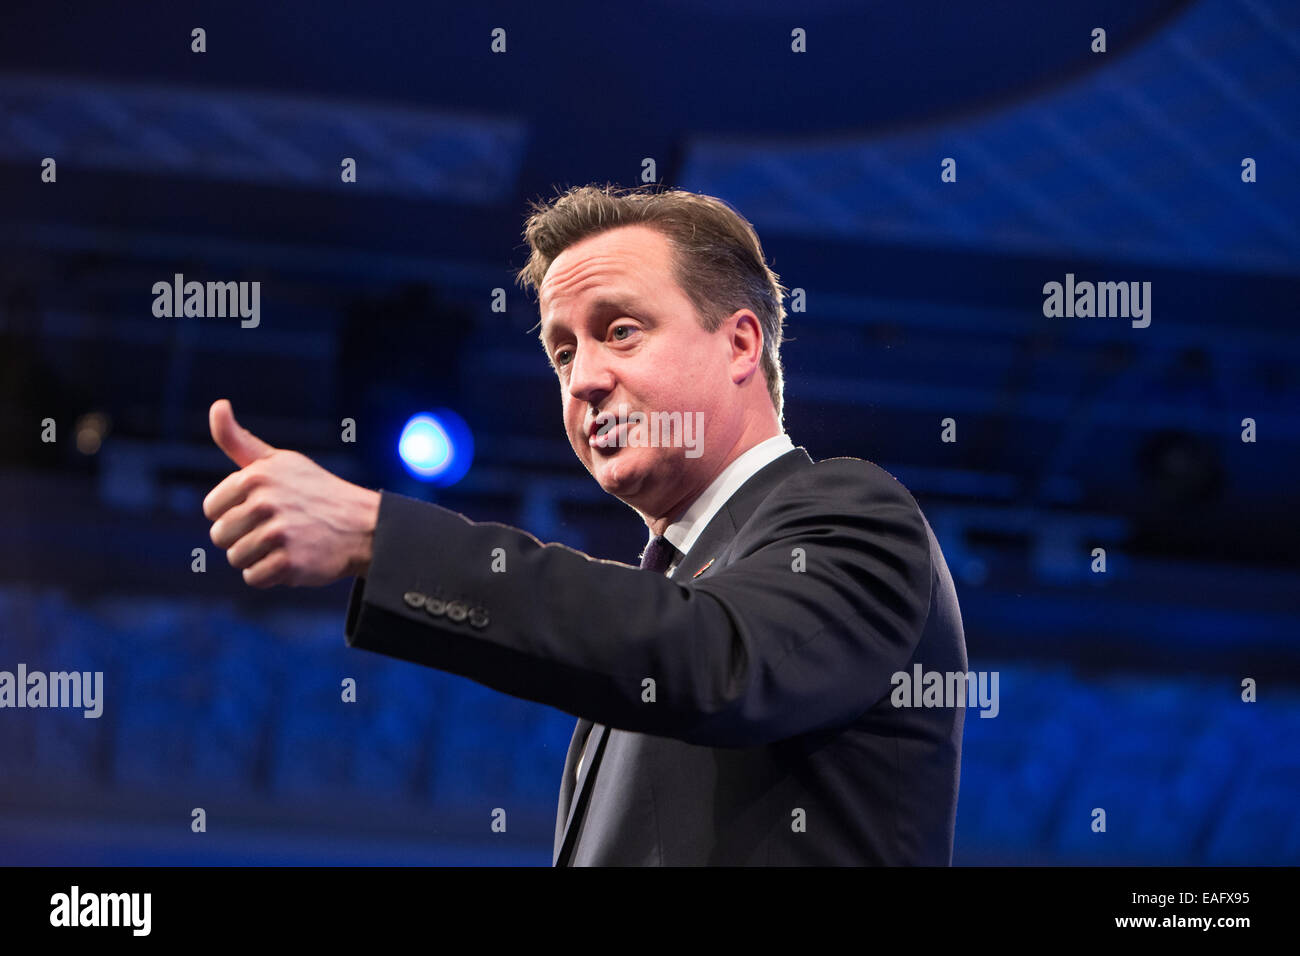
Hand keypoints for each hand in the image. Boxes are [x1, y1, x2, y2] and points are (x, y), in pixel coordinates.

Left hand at [203, 399, 380, 587]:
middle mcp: (265, 503)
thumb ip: (238, 440)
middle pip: (220, 536)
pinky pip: (254, 577)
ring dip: (257, 557)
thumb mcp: (278, 461)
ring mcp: (278, 534)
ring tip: (286, 544)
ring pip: (236, 558)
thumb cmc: (314, 491)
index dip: (233, 512)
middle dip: (243, 537)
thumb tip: (218, 405)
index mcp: (256, 477)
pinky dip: (270, 575)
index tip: (261, 509)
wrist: (362, 525)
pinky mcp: (289, 563)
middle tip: (277, 529)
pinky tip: (292, 559)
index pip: (212, 509)